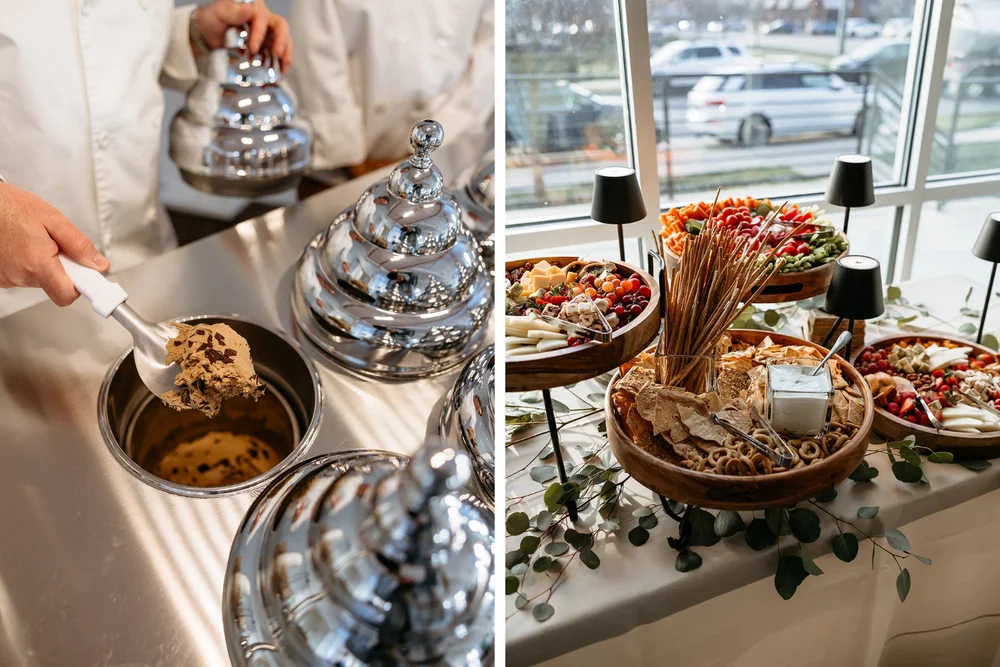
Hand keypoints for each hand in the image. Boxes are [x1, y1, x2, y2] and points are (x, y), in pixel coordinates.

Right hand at [0, 183, 108, 306]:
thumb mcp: (54, 220)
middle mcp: (20, 275)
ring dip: (44, 264)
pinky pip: (23, 276)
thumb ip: (79, 245)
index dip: (81, 287)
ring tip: (35, 241)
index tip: (91, 281)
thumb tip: (98, 264)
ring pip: (40, 279)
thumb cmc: (12, 208)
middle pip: (56, 284)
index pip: (66, 295)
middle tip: (56, 246)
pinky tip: (23, 246)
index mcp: (37, 263)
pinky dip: (28, 264)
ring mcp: (7, 278)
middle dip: (63, 267)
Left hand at [195, 0, 291, 70]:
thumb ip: (233, 11)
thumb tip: (249, 8)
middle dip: (281, 41)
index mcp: (253, 7)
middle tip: (277, 55)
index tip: (253, 49)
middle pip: (280, 26)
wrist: (206, 35)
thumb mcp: (218, 14)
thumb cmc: (212, 20)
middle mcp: (263, 19)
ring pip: (284, 39)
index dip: (260, 33)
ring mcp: (267, 33)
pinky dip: (281, 62)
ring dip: (285, 53)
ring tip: (282, 67)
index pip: (263, 17)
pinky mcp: (267, 46)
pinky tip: (280, 71)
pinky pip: (279, 52)